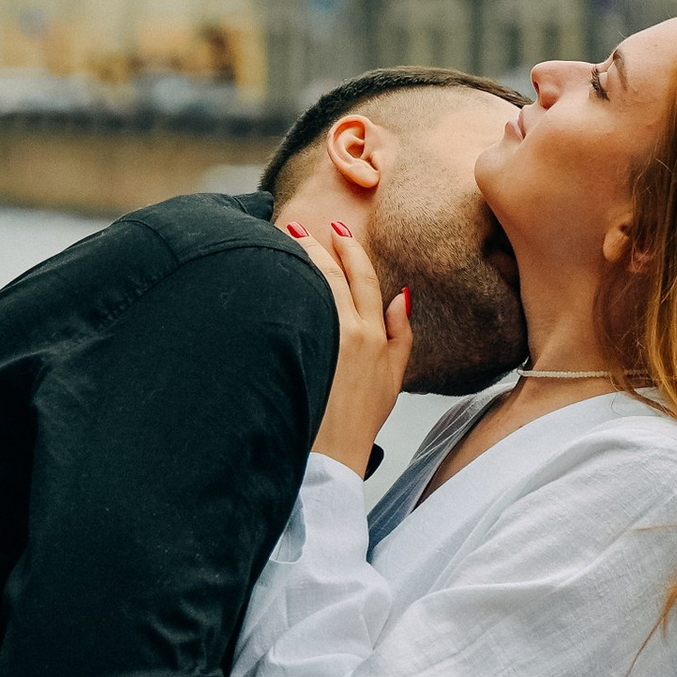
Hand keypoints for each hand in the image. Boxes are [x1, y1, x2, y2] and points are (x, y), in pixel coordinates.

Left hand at [284, 212, 411, 472]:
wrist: (333, 450)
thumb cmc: (361, 417)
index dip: (352, 249)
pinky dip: (287, 286)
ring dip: (298, 258)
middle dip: (318, 245)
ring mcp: (325, 340)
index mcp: (375, 335)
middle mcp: (351, 331)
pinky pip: (295, 308)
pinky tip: (274, 274)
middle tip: (298, 225)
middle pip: (333, 275)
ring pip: (312, 285)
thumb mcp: (396, 375)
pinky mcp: (302, 351)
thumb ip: (401, 332)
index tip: (338, 228)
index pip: (364, 279)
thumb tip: (402, 295)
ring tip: (282, 239)